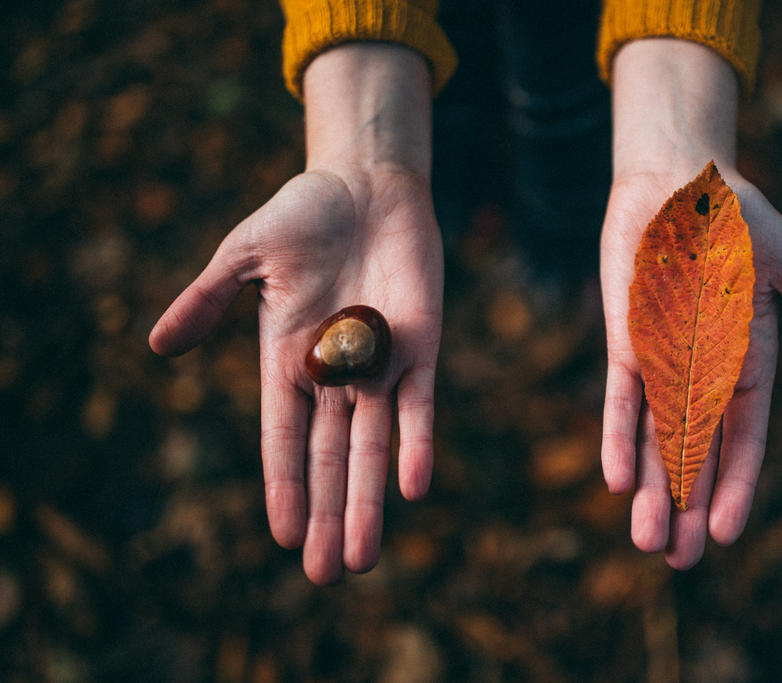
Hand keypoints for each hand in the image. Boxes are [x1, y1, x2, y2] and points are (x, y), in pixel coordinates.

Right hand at [149, 45, 441, 583]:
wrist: (366, 186)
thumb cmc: (302, 215)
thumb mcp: (245, 256)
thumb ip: (208, 300)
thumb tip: (157, 346)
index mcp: (288, 360)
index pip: (284, 438)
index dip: (284, 486)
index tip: (282, 536)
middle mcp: (336, 375)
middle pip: (330, 458)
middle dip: (327, 514)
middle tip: (325, 574)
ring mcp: (380, 365)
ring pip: (374, 447)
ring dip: (367, 501)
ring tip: (361, 558)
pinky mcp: (421, 347)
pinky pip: (420, 404)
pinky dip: (417, 444)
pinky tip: (411, 488)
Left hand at [599, 40, 781, 568]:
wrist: (680, 177)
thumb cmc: (739, 218)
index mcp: (746, 359)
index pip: (742, 436)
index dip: (736, 484)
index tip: (728, 532)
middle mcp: (699, 369)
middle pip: (694, 450)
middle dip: (687, 504)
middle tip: (680, 561)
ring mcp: (660, 357)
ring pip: (655, 436)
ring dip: (652, 487)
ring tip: (648, 541)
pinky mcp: (625, 339)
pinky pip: (622, 396)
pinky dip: (618, 435)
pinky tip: (617, 479)